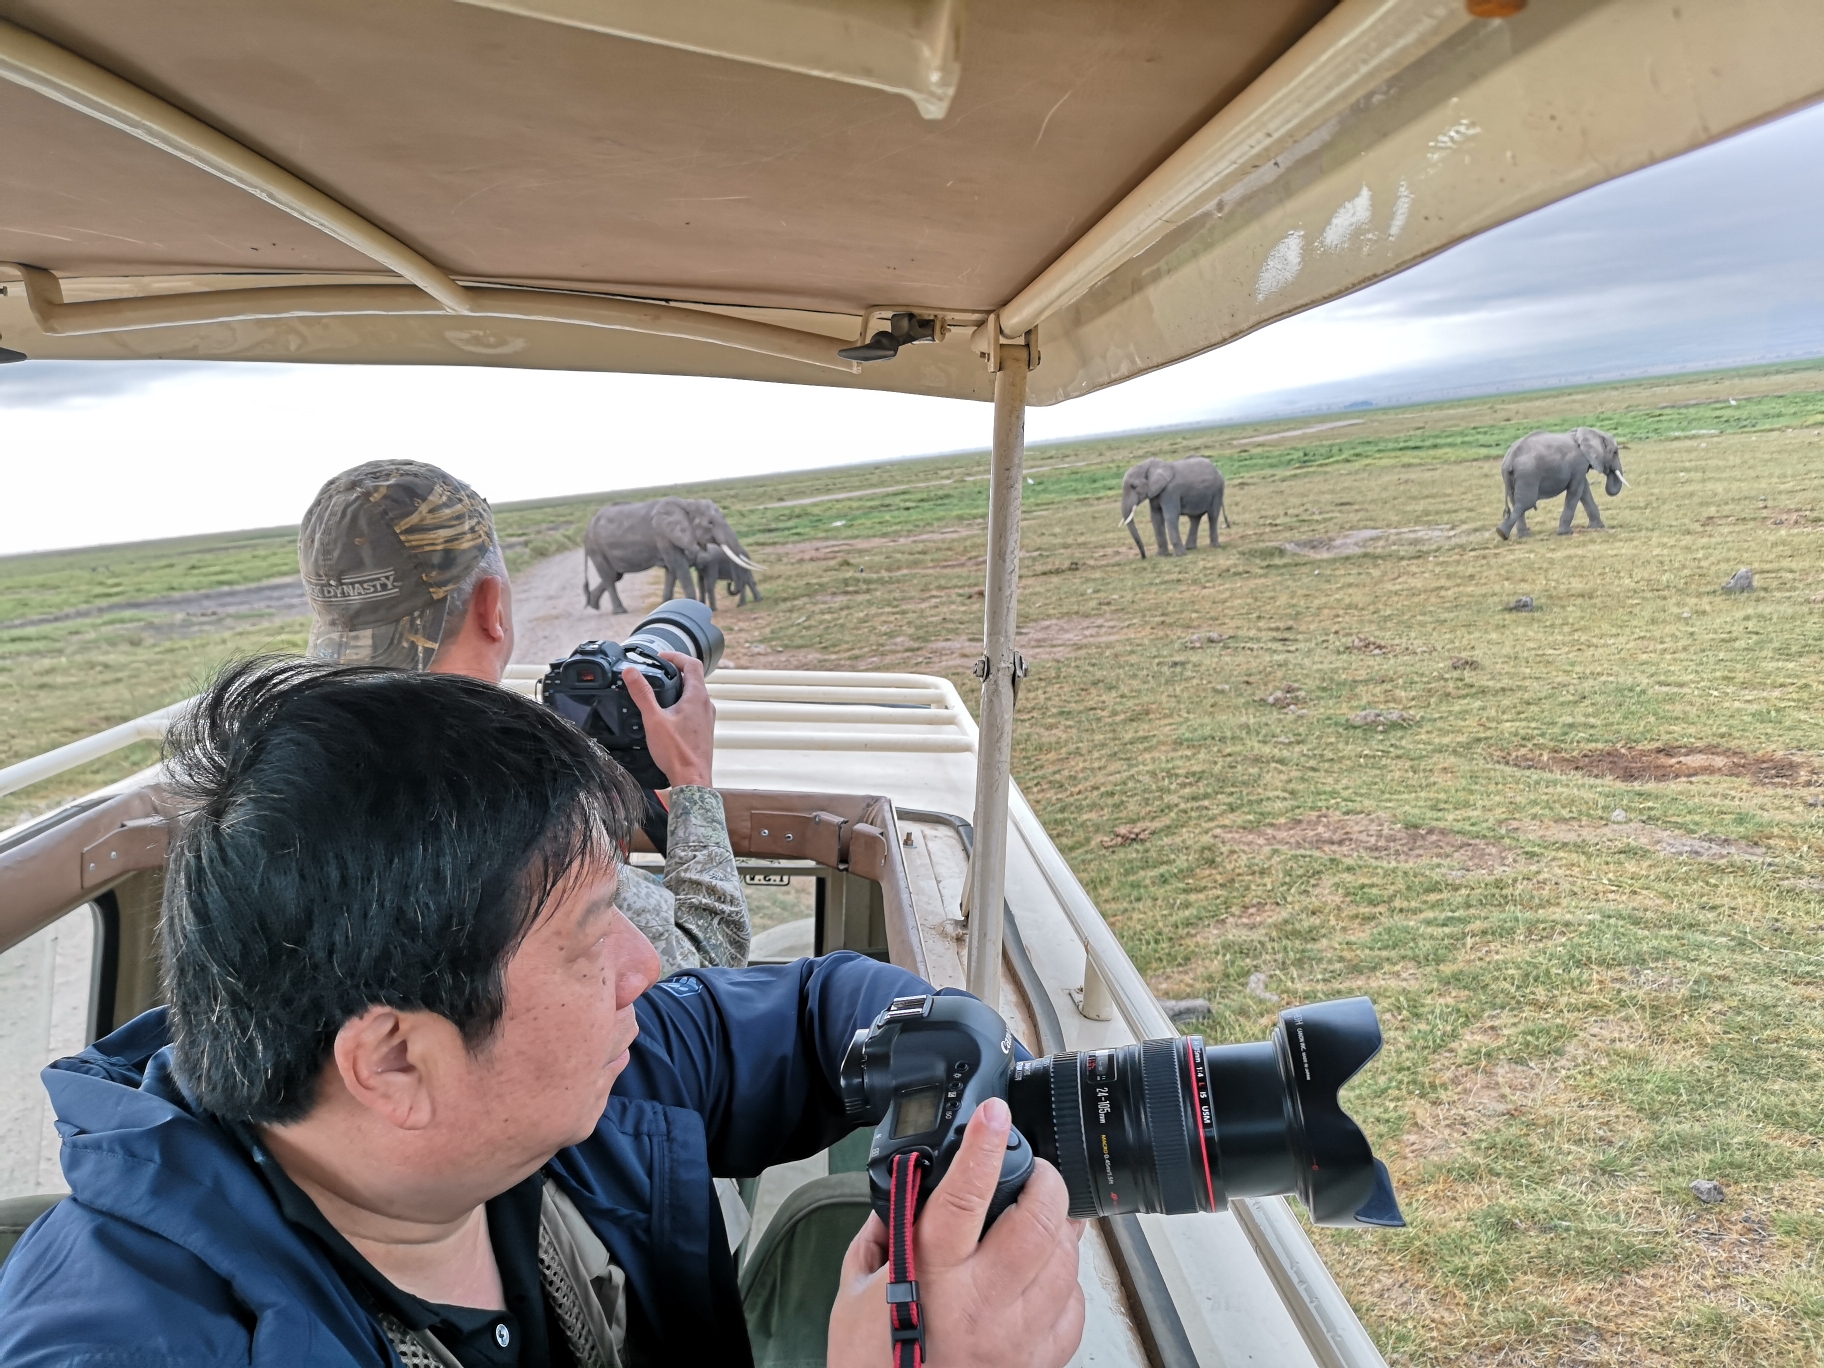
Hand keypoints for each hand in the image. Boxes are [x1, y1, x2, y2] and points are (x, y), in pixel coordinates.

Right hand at [619, 651, 714, 787]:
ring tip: (660, 691)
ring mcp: (707, 718)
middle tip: (657, 672)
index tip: (661, 657)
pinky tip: (668, 714)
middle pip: (694, 678)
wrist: (692, 779)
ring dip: (679, 688)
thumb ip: (642, 694)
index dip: (676, 656)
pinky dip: (682, 703)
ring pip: (695, 694)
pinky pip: (695, 708)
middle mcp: (706, 705)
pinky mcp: (704, 730)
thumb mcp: (654, 719)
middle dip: (675, 671)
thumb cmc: (677, 753)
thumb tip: (631, 672)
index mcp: (697, 697)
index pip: (692, 664)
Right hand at [828, 1098, 1084, 1367]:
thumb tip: (905, 1190)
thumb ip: (883, 1233)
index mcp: (930, 1275)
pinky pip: (1074, 1307)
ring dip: (1059, 1229)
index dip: (983, 1147)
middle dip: (1046, 1180)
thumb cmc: (871, 1363)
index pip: (963, 1197)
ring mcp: (1016, 1335)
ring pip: (1065, 1260)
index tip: (994, 1114)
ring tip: (1043, 1218)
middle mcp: (980, 1303)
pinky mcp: (1039, 1362)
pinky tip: (1045, 1275)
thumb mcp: (857, 1288)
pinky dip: (1066, 1282)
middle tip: (1037, 1169)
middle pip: (1037, 1222)